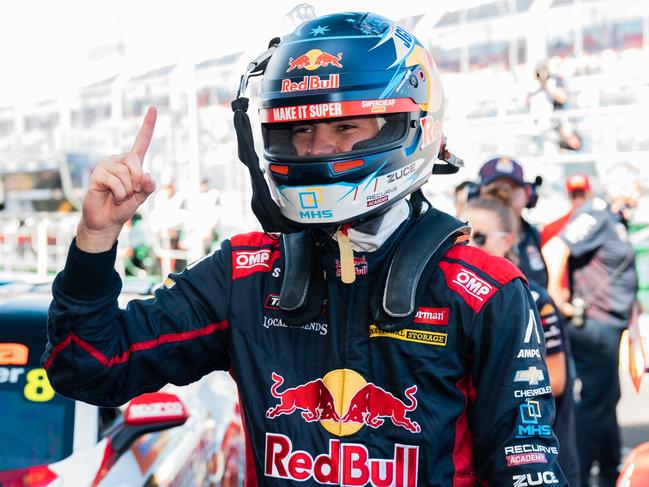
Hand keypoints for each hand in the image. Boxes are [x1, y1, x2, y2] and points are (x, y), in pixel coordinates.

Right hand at [77, 107, 156, 251]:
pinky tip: (112, 196)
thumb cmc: (124, 207)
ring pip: (125, 174)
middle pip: (134, 160)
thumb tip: (146, 176)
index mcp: (132, 163)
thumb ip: (148, 187)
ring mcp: (106, 165)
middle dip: (137, 179)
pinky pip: (115, 181)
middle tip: (132, 192)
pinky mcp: (97, 174)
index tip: (153, 108)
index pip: (141, 141)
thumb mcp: (142, 197)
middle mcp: (118, 160)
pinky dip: (119, 193)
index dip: (148, 126)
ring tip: (120, 196)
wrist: (107, 221)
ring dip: (127, 191)